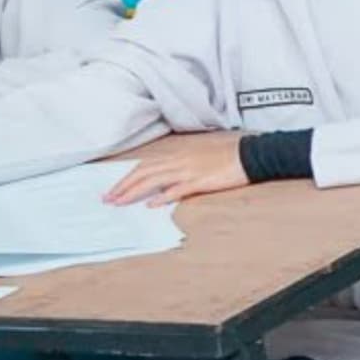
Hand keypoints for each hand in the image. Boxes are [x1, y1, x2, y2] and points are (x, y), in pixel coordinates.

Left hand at [108, 137, 250, 206]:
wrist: (252, 154)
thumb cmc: (229, 155)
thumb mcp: (201, 157)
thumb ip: (183, 166)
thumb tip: (168, 181)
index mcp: (178, 154)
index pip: (145, 165)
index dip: (127, 177)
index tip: (113, 188)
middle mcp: (179, 160)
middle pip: (143, 172)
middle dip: (122, 186)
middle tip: (107, 199)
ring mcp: (189, 170)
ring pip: (153, 180)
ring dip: (133, 192)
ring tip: (119, 202)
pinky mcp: (201, 181)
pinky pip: (177, 189)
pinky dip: (162, 196)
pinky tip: (151, 205)